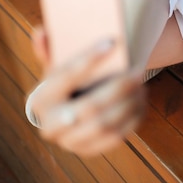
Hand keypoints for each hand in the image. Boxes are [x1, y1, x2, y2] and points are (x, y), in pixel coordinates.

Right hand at [30, 30, 144, 155]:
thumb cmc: (63, 83)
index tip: (111, 42)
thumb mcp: (54, 67)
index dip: (89, 58)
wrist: (62, 115)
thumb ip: (48, 50)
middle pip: (89, 107)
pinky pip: (116, 137)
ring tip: (142, 84)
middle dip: (118, 88)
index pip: (67, 76)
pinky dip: (132, 117)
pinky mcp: (89, 150)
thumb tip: (41, 32)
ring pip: (105, 125)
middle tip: (138, 70)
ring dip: (129, 103)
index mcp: (40, 99)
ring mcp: (69, 142)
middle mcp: (51, 125)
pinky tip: (141, 99)